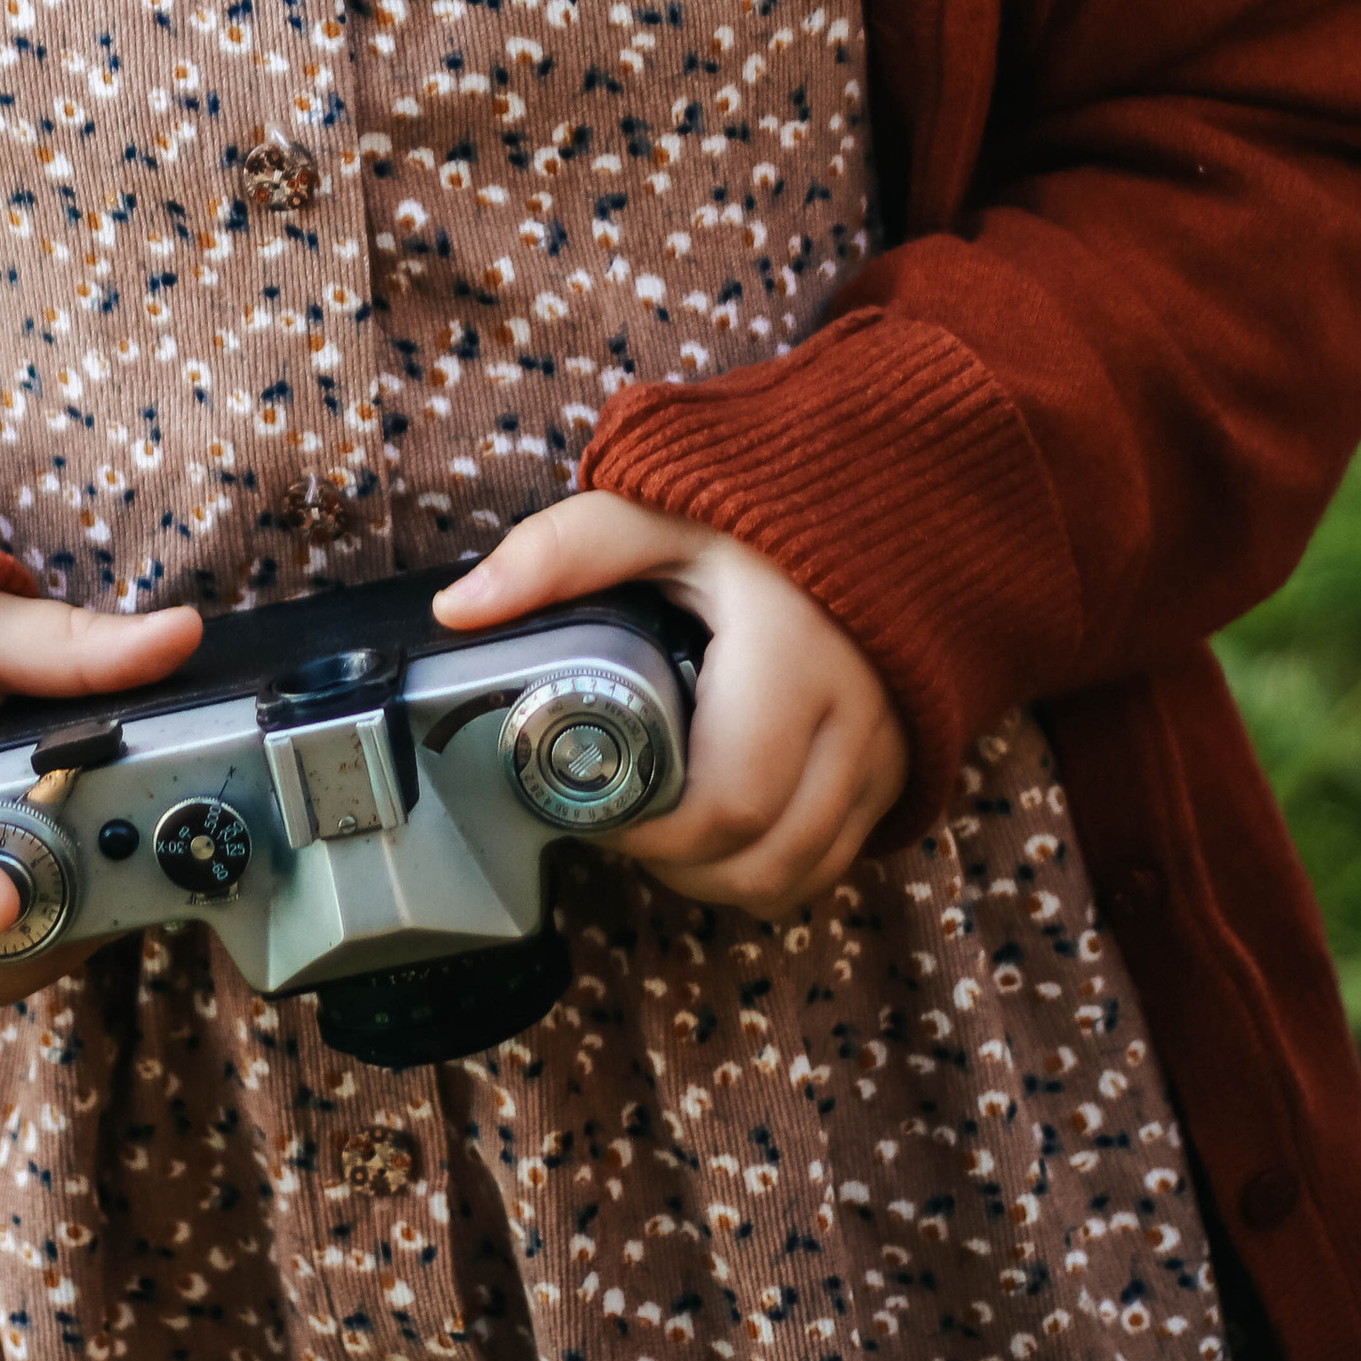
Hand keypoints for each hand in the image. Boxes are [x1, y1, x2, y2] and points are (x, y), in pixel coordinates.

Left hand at [433, 491, 906, 919]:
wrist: (873, 483)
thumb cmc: (754, 507)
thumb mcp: (652, 510)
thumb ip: (559, 554)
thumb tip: (459, 610)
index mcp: (793, 656)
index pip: (725, 803)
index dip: (649, 834)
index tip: (593, 806)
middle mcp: (857, 715)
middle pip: (763, 861)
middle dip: (678, 867)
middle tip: (618, 823)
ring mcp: (887, 748)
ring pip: (800, 875)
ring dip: (725, 877)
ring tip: (665, 826)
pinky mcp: (901, 765)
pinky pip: (835, 858)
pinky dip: (776, 861)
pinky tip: (727, 822)